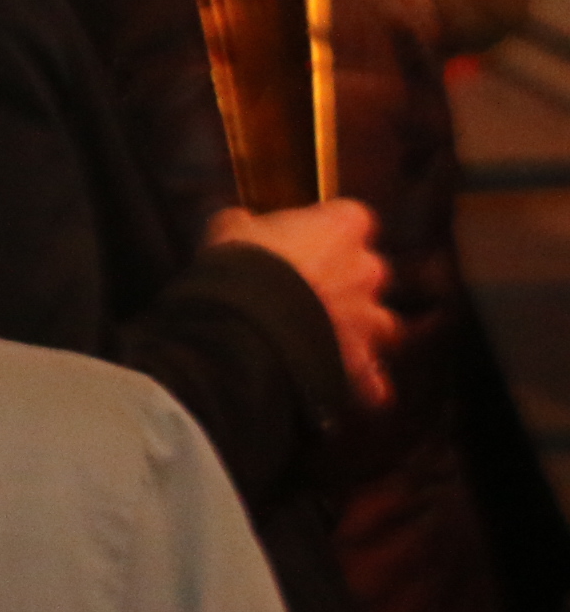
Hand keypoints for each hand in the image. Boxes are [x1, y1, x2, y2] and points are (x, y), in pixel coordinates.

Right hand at [211, 199, 398, 411]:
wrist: (243, 323)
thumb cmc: (241, 265)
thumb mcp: (229, 228)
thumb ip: (246, 224)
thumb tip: (240, 224)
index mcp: (344, 226)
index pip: (350, 219)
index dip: (325, 230)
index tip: (301, 240)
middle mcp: (368, 269)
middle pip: (368, 272)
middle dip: (345, 281)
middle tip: (308, 291)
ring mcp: (368, 317)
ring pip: (381, 324)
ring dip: (360, 330)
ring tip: (333, 340)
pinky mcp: (359, 361)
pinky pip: (372, 379)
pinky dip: (366, 386)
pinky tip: (356, 392)